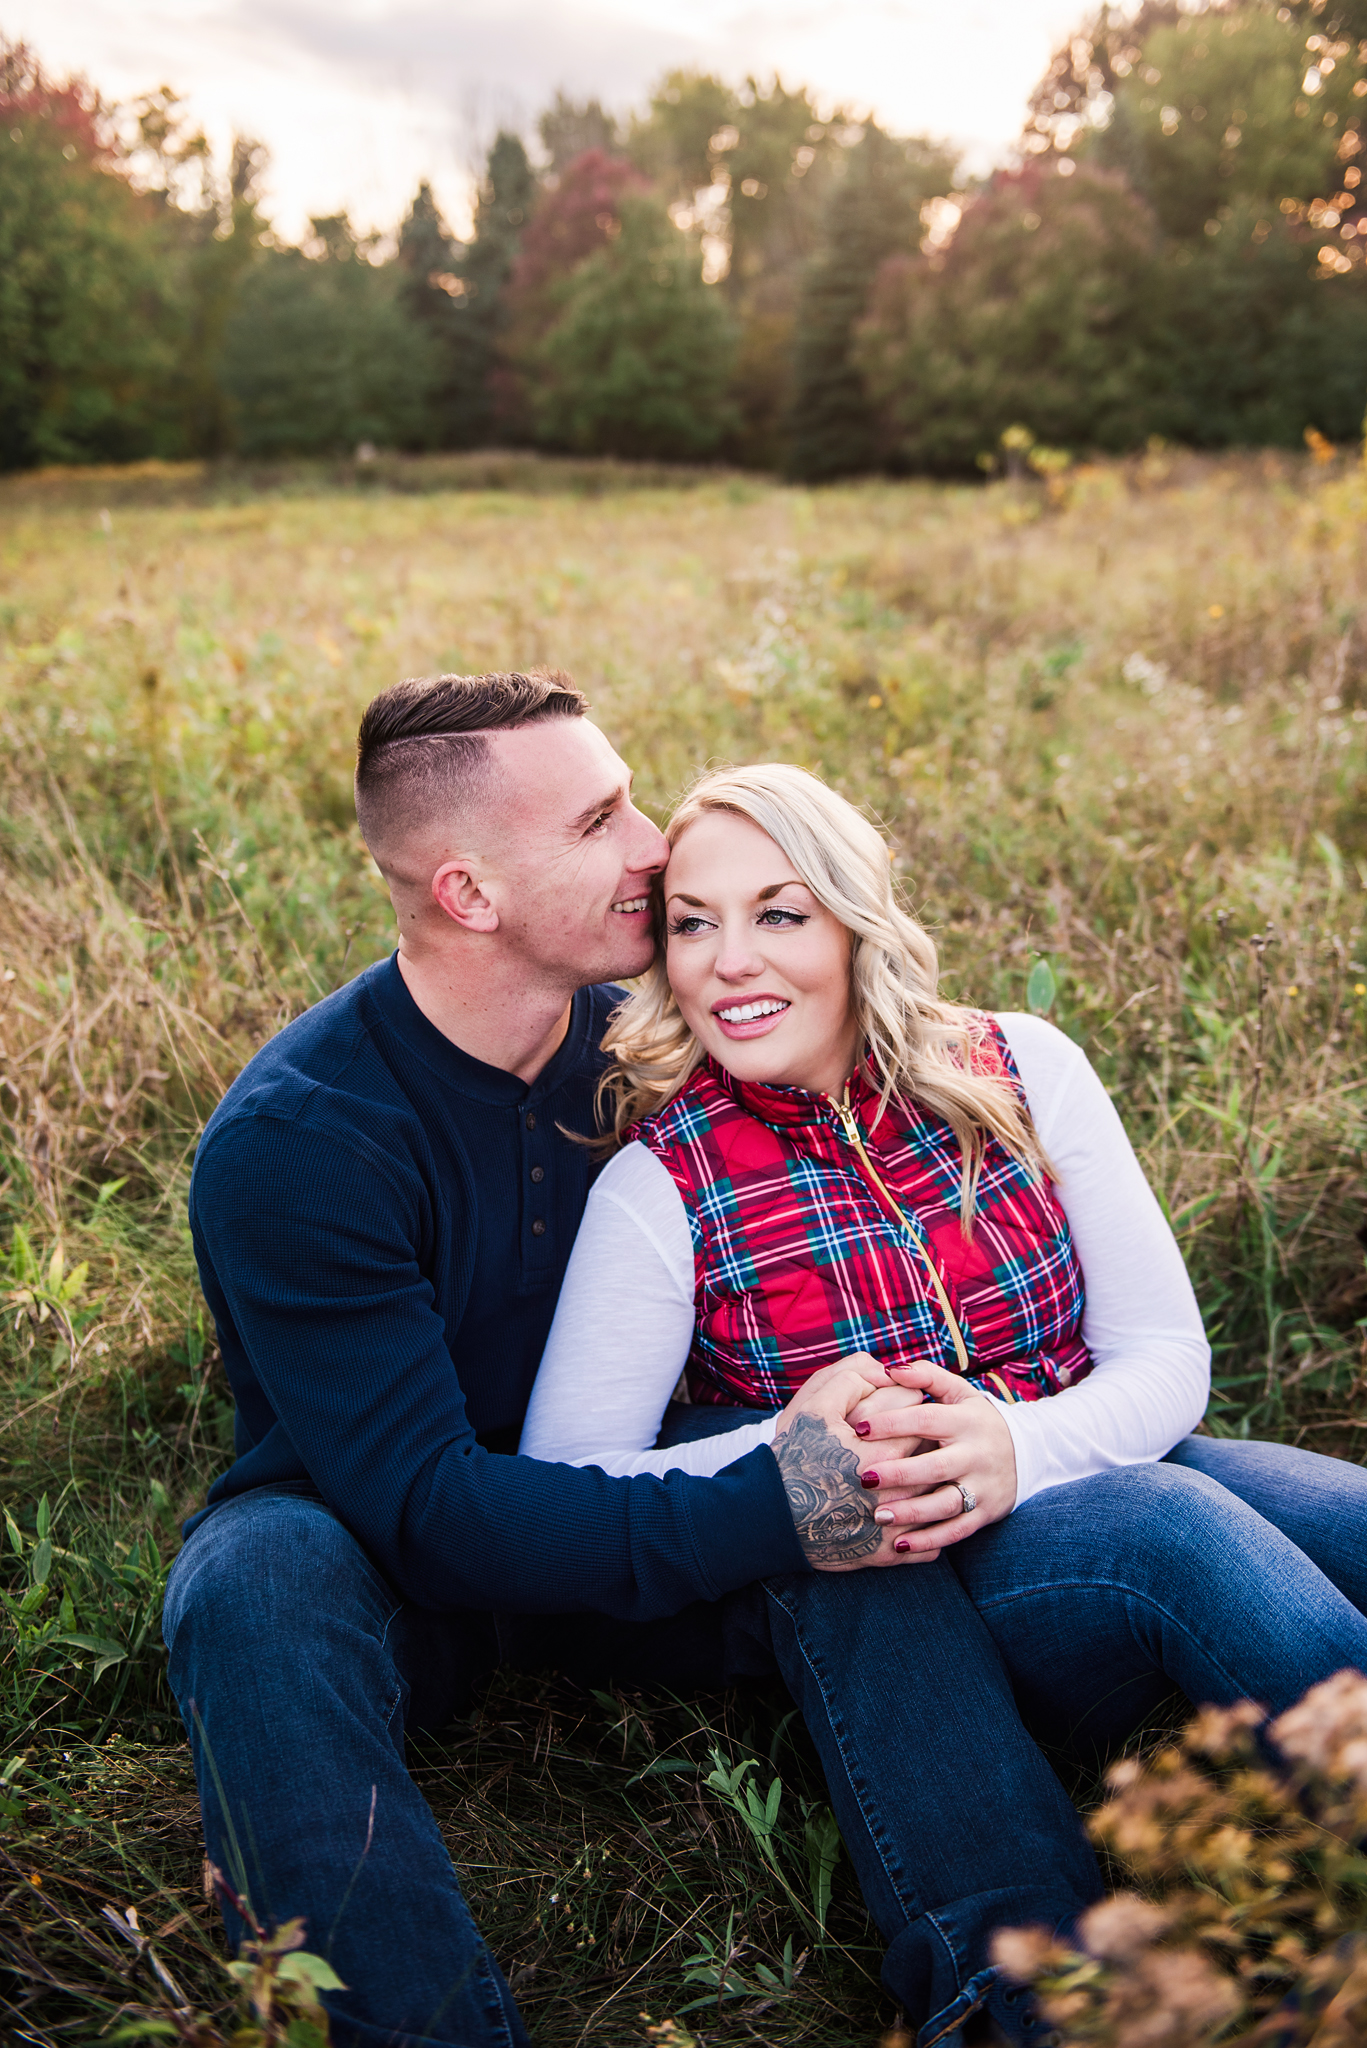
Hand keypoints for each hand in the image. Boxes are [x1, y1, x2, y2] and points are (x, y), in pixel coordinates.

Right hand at [771, 1353, 941, 1571]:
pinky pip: (929, 1544)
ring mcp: (895, 1528)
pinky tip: (909, 1515)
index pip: (921, 1418)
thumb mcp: (813, 1407)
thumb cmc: (791, 1458)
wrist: (768, 1518)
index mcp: (885, 1454)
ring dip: (929, 1486)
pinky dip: (924, 1529)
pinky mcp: (888, 1555)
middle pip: (933, 1458)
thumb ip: (852, 1378)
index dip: (908, 1409)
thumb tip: (887, 1372)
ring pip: (936, 1500)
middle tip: (902, 1442)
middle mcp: (898, 1494)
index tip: (897, 1413)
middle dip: (920, 1446)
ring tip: (909, 1475)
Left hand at [853, 1362, 1017, 1555]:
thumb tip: (891, 1368)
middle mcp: (976, 1454)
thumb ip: (926, 1376)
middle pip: (936, 1466)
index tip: (859, 1428)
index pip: (927, 1419)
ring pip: (946, 1503)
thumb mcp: (959, 1392)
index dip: (893, 1422)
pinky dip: (930, 1540)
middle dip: (899, 1473)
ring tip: (877, 1515)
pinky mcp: (986, 1513)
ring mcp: (983, 1486)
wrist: (1025, 1452)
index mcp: (966, 1420)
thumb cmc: (974, 1419)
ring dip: (911, 1512)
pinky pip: (957, 1530)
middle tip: (863, 1477)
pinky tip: (900, 1545)